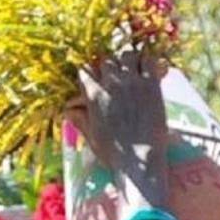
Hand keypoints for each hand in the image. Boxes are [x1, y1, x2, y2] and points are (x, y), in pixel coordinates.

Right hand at [74, 54, 169, 188]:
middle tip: (119, 78)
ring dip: (129, 61)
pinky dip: (148, 63)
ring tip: (134, 73)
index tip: (98, 80)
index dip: (91, 74)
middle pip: (106, 59)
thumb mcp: (91, 137)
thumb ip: (80, 119)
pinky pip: (148, 61)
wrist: (140, 164)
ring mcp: (131, 83)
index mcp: (93, 94)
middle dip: (110, 67)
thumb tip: (68, 110)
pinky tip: (150, 73)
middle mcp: (110, 84)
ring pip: (126, 55)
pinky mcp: (151, 86)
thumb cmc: (114, 155)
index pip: (85, 69)